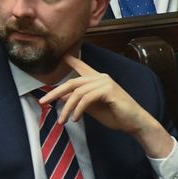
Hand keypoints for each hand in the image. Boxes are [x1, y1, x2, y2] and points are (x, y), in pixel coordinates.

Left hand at [41, 54, 173, 158]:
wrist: (135, 123)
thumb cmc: (115, 115)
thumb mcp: (92, 108)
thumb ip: (79, 101)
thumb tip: (62, 97)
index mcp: (97, 80)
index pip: (82, 66)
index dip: (71, 60)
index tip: (61, 55)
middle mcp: (101, 77)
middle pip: (72, 82)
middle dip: (55, 92)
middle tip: (43, 102)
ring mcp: (105, 82)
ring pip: (77, 93)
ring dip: (67, 108)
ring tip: (63, 121)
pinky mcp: (108, 91)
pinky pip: (86, 99)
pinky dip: (78, 109)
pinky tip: (76, 119)